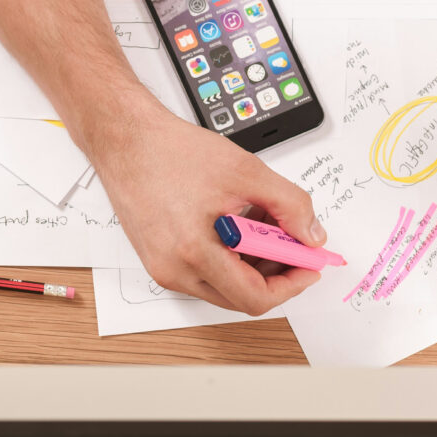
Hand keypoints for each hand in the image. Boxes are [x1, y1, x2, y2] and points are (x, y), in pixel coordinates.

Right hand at [89, 97, 325, 314]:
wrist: (125, 139)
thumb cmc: (170, 151)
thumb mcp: (246, 171)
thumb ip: (289, 205)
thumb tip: (311, 235)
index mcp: (194, 252)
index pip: (255, 298)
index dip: (291, 285)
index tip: (308, 265)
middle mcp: (174, 270)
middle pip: (240, 297)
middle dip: (275, 272)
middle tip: (292, 242)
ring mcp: (163, 268)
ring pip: (223, 285)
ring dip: (252, 263)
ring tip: (262, 222)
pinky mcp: (158, 259)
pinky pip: (204, 272)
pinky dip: (230, 255)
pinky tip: (238, 222)